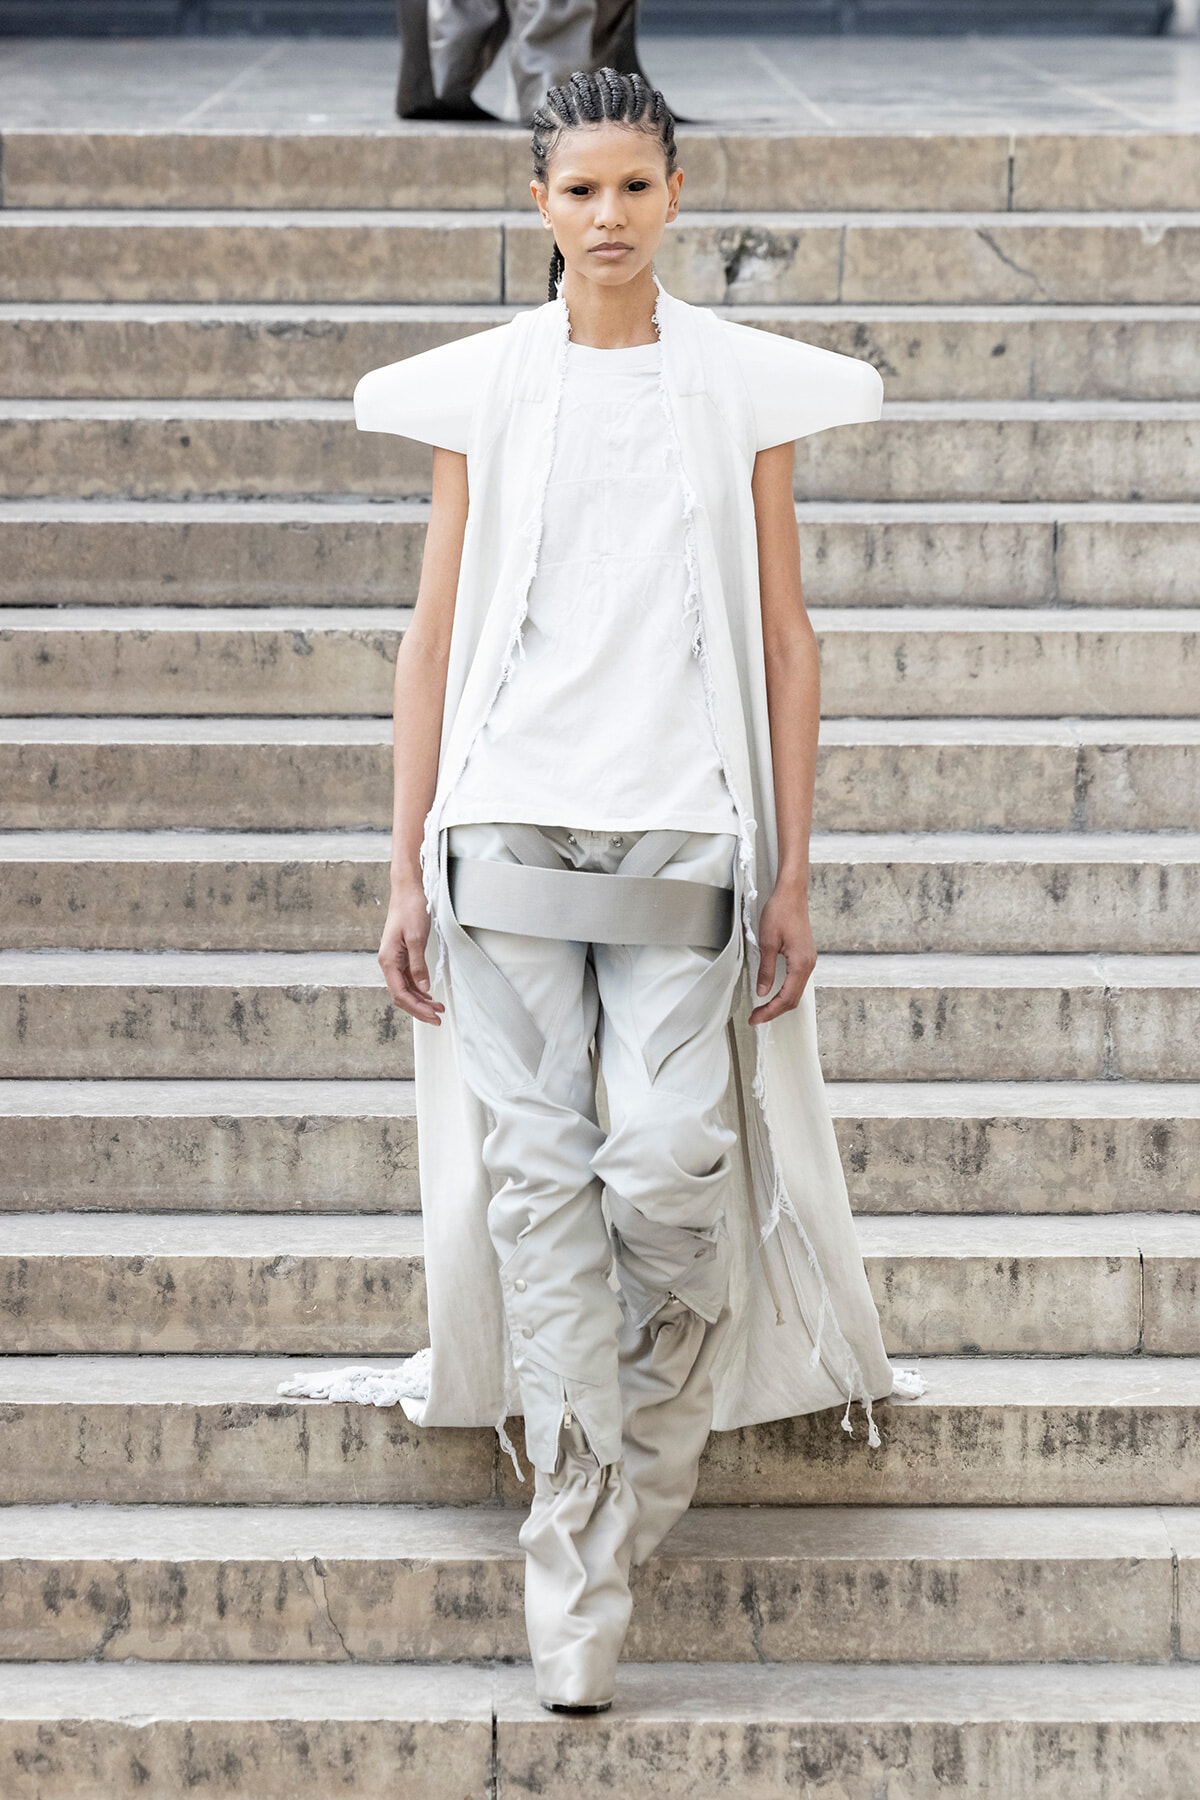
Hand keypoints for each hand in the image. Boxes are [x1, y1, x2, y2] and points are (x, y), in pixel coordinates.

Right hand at [378, 880, 444, 1025]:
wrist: (407, 891)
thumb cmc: (409, 909)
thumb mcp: (417, 938)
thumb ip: (418, 965)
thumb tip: (422, 988)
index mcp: (388, 960)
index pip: (400, 993)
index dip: (417, 1008)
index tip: (433, 1015)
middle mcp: (389, 963)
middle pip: (402, 995)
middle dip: (420, 1008)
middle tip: (438, 1017)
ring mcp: (395, 960)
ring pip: (406, 988)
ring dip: (421, 1000)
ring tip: (438, 1008)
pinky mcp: (402, 955)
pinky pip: (409, 978)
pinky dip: (420, 989)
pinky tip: (430, 995)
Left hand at [748, 879, 816, 1025]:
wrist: (792, 894)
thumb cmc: (780, 912)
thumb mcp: (767, 942)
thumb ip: (766, 969)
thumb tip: (763, 991)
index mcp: (800, 963)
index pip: (786, 998)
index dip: (770, 1011)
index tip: (756, 1018)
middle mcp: (808, 964)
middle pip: (793, 999)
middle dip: (774, 1011)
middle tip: (756, 1018)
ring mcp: (808, 960)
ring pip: (796, 991)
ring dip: (780, 1003)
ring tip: (763, 1009)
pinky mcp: (804, 956)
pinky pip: (797, 981)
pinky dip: (785, 991)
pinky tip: (773, 993)